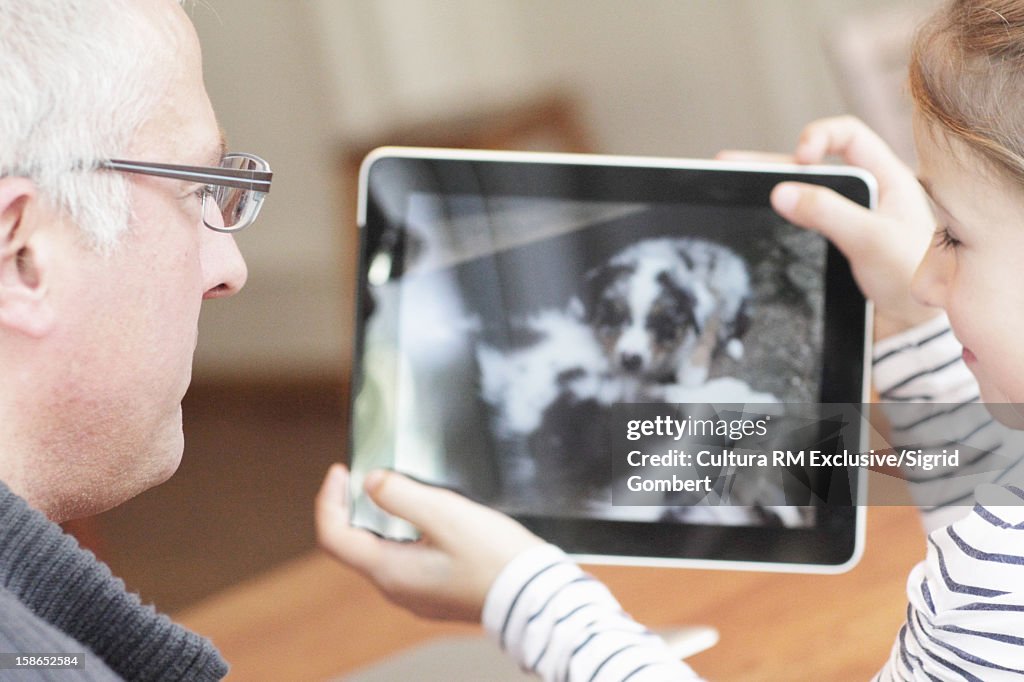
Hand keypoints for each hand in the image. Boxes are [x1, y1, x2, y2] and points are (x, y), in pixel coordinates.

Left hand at [315, 464, 544, 621]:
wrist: (535, 596)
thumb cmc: (495, 558)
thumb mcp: (445, 514)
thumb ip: (401, 495)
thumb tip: (372, 483)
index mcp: (390, 571)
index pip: (333, 537)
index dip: (329, 500)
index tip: (341, 471)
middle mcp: (397, 589)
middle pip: (354, 544)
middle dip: (353, 507)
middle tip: (366, 475)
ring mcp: (416, 594)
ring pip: (380, 551)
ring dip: (379, 519)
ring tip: (396, 489)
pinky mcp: (436, 592)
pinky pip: (405, 560)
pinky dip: (401, 533)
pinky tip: (424, 517)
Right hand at [719, 115, 939, 339]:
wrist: (913, 329)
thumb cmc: (909, 278)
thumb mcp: (870, 239)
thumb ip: (828, 213)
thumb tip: (780, 192)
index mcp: (886, 179)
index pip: (849, 136)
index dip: (820, 136)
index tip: (801, 158)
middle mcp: (864, 194)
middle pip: (812, 166)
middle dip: (771, 163)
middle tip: (729, 165)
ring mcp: (848, 220)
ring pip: (802, 195)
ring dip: (768, 188)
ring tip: (729, 184)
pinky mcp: (833, 245)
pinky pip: (801, 223)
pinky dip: (777, 217)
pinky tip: (754, 218)